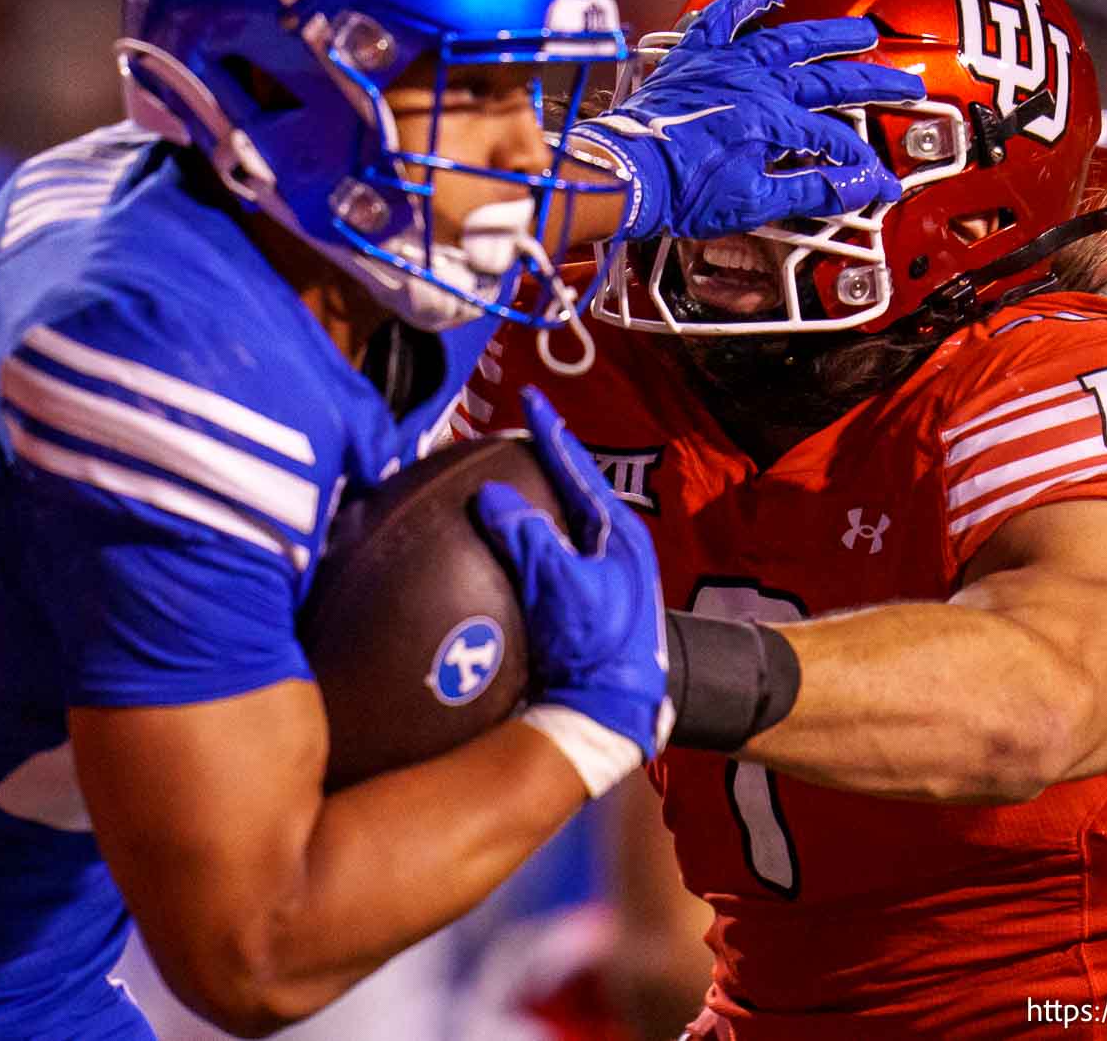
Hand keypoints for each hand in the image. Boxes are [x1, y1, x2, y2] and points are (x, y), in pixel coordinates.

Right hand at [473, 388, 671, 776]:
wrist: (612, 709)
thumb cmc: (600, 647)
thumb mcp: (565, 588)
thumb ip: (530, 538)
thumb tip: (491, 494)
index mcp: (617, 533)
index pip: (579, 467)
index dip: (551, 432)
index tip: (529, 398)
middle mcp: (609, 548)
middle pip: (568, 490)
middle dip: (540, 462)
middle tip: (509, 435)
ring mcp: (594, 575)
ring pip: (556, 522)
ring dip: (528, 501)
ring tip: (496, 481)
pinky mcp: (577, 602)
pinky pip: (542, 555)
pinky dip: (519, 541)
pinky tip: (489, 547)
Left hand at [568, 0, 926, 239]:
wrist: (626, 174)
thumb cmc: (681, 192)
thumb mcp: (753, 203)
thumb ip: (811, 192)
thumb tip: (860, 188)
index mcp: (775, 122)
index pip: (836, 143)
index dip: (862, 166)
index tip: (880, 183)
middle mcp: (758, 84)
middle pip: (830, 81)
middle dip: (874, 85)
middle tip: (906, 85)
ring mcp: (727, 66)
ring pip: (791, 40)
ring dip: (830, 36)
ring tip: (861, 32)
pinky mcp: (697, 59)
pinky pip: (725, 20)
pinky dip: (748, 5)